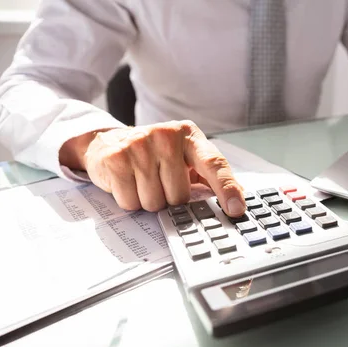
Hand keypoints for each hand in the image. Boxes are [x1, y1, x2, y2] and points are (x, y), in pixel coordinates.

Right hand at [59, 120, 245, 215]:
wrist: (109, 141)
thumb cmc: (155, 155)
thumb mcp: (185, 157)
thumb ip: (210, 177)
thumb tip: (238, 201)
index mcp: (190, 136)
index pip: (214, 164)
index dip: (227, 188)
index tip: (236, 209)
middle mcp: (166, 136)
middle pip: (180, 195)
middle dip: (171, 198)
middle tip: (160, 182)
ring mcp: (140, 145)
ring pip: (155, 202)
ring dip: (149, 201)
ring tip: (143, 181)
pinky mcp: (116, 158)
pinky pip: (131, 202)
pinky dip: (130, 200)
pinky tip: (128, 182)